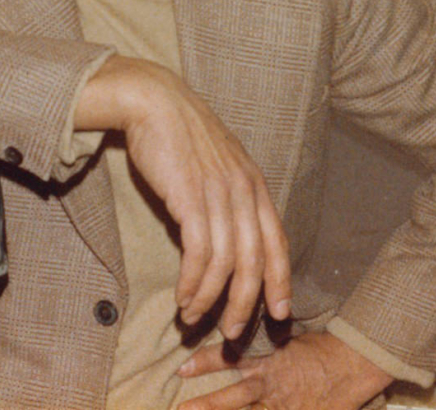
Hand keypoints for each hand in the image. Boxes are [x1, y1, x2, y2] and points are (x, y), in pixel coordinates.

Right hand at [75, 55, 290, 337]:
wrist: (154, 101)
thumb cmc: (180, 132)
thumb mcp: (217, 160)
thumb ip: (229, 192)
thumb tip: (228, 229)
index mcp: (254, 183)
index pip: (277, 242)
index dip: (280, 281)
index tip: (279, 313)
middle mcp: (244, 192)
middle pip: (255, 262)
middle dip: (246, 305)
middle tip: (232, 334)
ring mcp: (219, 195)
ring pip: (227, 265)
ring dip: (210, 300)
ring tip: (195, 319)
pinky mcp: (191, 199)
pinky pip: (199, 255)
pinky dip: (192, 284)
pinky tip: (183, 298)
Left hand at [176, 331, 393, 409]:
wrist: (352, 365)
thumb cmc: (318, 345)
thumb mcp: (286, 334)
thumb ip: (260, 336)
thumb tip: (235, 322)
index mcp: (267, 359)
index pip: (229, 358)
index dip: (205, 362)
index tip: (182, 367)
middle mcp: (271, 385)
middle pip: (234, 398)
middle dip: (208, 404)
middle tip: (181, 409)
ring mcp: (282, 407)